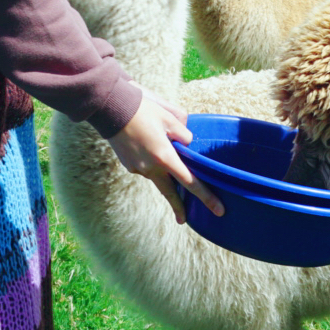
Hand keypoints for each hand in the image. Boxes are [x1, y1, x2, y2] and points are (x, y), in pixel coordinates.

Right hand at [107, 95, 223, 223]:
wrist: (112, 109)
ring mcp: (138, 168)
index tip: (218, 210)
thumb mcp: (169, 117)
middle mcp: (150, 167)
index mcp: (164, 157)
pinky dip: (151, 163)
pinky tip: (147, 146)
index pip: (189, 182)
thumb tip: (187, 144)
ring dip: (164, 173)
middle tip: (184, 220)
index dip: (205, 196)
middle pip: (169, 192)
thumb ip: (184, 134)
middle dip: (178, 207)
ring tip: (158, 151)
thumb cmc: (143, 110)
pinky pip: (146, 168)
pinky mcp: (129, 165)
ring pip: (157, 176)